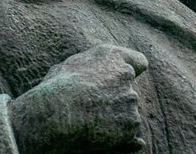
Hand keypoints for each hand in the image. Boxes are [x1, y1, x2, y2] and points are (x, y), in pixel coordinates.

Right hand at [10, 44, 147, 153]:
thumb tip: (89, 74)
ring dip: (116, 119)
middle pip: (129, 91)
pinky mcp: (131, 123)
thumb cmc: (56, 89)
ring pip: (128, 112)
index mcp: (112, 57)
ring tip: (91, 122)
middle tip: (94, 108)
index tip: (124, 81)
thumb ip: (88, 65)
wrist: (56, 114)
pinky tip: (103, 137)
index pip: (139, 62)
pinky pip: (130, 133)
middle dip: (116, 100)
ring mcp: (131, 100)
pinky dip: (121, 137)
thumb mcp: (68, 66)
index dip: (133, 71)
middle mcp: (126, 75)